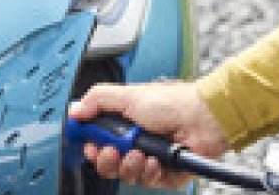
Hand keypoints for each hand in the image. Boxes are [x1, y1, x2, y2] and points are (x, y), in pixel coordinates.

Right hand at [68, 80, 229, 188]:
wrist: (204, 118)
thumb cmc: (173, 103)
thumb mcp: (128, 95)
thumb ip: (97, 100)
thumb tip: (74, 110)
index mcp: (125, 123)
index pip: (98, 141)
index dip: (91, 146)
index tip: (88, 145)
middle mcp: (136, 142)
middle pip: (108, 162)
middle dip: (107, 159)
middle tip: (113, 150)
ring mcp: (150, 159)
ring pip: (126, 174)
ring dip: (129, 165)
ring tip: (140, 153)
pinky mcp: (164, 175)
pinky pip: (147, 182)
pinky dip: (148, 172)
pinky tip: (154, 161)